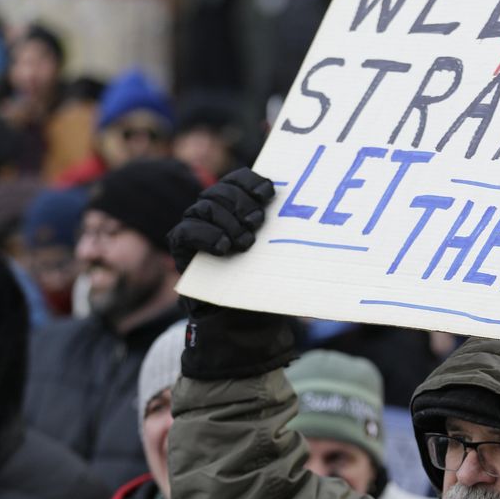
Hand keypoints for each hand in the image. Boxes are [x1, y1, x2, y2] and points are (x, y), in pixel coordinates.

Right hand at [167, 169, 295, 380]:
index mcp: (235, 207)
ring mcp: (195, 229)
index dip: (251, 181)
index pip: (238, 179)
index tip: (269, 193)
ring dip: (227, 220)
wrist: (240, 319)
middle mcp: (212, 213)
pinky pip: (187, 232)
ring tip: (246, 242)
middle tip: (258, 223)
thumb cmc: (261, 283)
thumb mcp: (276, 256)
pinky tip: (224, 248)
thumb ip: (284, 235)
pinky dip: (205, 236)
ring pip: (204, 207)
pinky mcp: (182, 249)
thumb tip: (317, 220)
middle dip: (241, 203)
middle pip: (220, 191)